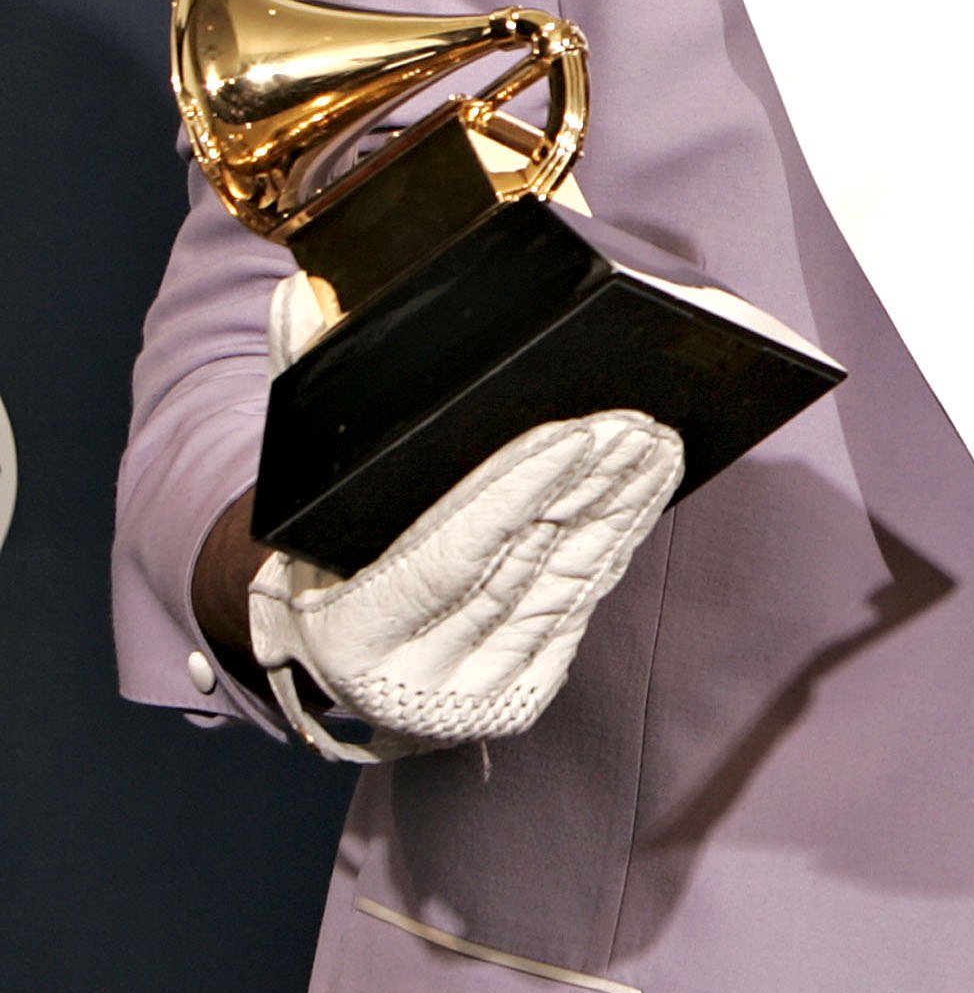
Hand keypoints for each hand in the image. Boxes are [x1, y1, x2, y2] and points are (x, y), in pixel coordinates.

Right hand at [248, 409, 681, 761]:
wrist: (327, 652)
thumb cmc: (320, 541)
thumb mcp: (296, 475)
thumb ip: (298, 380)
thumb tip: (299, 293)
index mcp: (348, 628)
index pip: (451, 553)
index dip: (519, 490)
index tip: (579, 431)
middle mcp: (405, 680)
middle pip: (521, 562)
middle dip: (590, 488)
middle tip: (639, 422)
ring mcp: (465, 697)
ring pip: (560, 587)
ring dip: (620, 514)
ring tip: (658, 447)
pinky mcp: (513, 698)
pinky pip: (575, 612)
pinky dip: (613, 550)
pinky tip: (642, 499)